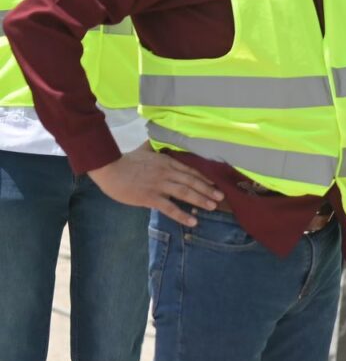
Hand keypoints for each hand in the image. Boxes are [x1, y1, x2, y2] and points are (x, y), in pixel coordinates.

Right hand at [87, 144, 222, 226]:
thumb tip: (158, 139)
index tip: (215, 183)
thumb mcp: (144, 150)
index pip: (190, 170)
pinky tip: (193, 221)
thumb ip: (154, 147)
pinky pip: (169, 208)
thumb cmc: (125, 161)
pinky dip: (182, 215)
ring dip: (200, 200)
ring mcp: (159, 185)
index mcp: (166, 161)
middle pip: (191, 181)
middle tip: (221, 197)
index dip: (204, 178)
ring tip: (212, 207)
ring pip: (184, 193)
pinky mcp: (150, 197)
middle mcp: (166, 173)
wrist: (109, 169)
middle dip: (207, 189)